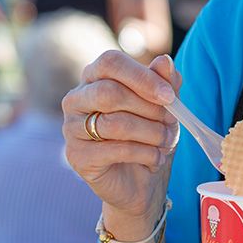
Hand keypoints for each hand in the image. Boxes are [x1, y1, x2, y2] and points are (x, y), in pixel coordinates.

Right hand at [62, 50, 181, 222]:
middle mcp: (76, 99)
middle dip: (149, 108)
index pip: (110, 62)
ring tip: (166, 141)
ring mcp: (71, 128)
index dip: (142, 77)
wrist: (141, 180)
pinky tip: (156, 158)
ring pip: (114, 123)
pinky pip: (115, 150)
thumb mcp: (164, 106)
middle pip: (110, 92)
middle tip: (171, 122)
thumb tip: (164, 61)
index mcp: (95, 77)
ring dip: (151, 133)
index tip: (169, 96)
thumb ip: (165, 82)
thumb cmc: (149, 134)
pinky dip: (144, 154)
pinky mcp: (77, 156)